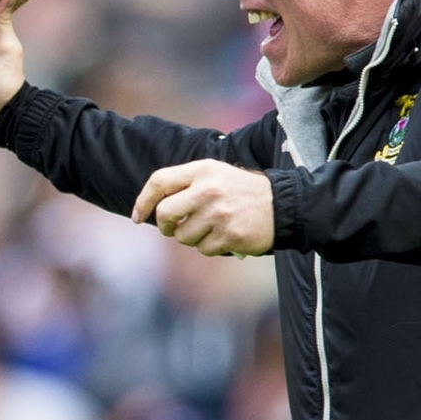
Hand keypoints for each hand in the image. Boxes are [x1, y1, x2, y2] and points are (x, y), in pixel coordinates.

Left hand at [132, 159, 275, 253]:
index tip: (137, 216)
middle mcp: (208, 190)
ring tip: (209, 228)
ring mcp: (219, 214)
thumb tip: (153, 208)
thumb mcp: (216, 174)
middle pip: (164, 214)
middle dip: (164, 225)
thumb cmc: (242, 191)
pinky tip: (224, 236)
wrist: (283, 204)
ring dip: (190, 237)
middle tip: (172, 228)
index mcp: (202, 170)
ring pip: (182, 236)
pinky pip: (203, 249)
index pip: (159, 181)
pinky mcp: (229, 235)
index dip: (143, 201)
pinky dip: (209, 247)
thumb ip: (186, 184)